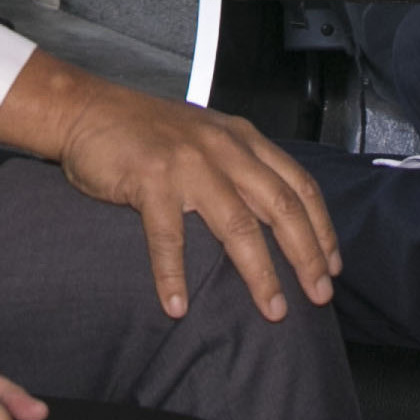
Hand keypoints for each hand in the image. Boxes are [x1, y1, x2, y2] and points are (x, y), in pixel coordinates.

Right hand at [1, 55, 338, 321]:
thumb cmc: (146, 131)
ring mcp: (188, 163)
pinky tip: (177, 307)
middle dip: (306, 256)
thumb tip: (273, 217)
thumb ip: (239, 165)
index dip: (321, 229)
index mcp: (242, 139)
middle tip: (319, 297)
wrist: (87, 109)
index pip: (299, 185)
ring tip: (272, 310)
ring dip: (260, 273)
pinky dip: (173, 276)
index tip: (332, 266)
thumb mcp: (206, 136)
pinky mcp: (150, 180)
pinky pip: (169, 237)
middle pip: (281, 207)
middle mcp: (224, 148)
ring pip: (238, 225)